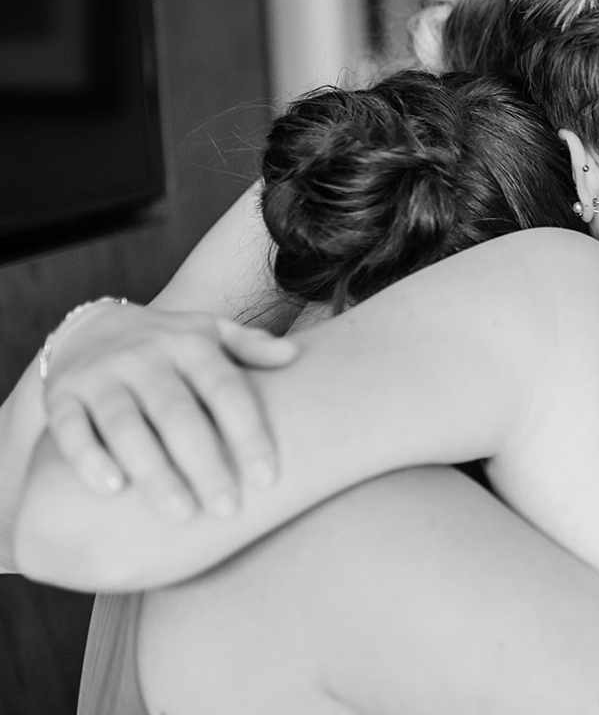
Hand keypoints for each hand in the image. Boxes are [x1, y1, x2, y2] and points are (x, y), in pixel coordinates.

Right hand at [41, 303, 297, 518]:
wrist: (92, 326)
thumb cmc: (171, 346)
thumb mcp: (212, 335)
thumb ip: (251, 347)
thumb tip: (296, 356)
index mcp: (191, 345)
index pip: (226, 389)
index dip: (248, 433)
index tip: (268, 478)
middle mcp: (145, 357)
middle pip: (177, 414)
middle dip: (204, 463)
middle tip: (227, 508)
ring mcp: (101, 376)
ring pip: (125, 425)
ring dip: (152, 471)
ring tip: (180, 512)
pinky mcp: (61, 395)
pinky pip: (69, 428)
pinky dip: (88, 458)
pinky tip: (111, 489)